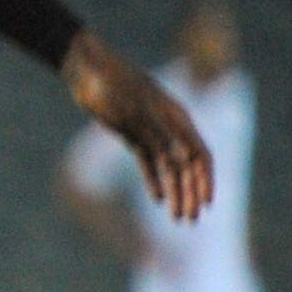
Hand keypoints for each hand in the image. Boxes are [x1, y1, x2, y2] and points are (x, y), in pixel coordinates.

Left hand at [63, 29, 213, 223]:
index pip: (200, 155)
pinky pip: (148, 161)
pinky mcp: (132, 133)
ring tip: (176, 218)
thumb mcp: (134, 111)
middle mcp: (169, 127)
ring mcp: (150, 130)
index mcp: (177, 119)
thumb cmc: (112, 85)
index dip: (206, 181)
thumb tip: (183, 160)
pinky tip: (157, 199)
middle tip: (189, 221)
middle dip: (190, 194)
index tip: (206, 205)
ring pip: (168, 167)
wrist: (85, 69)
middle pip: (187, 166)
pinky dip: (153, 179)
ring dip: (174, 192)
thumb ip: (158, 135)